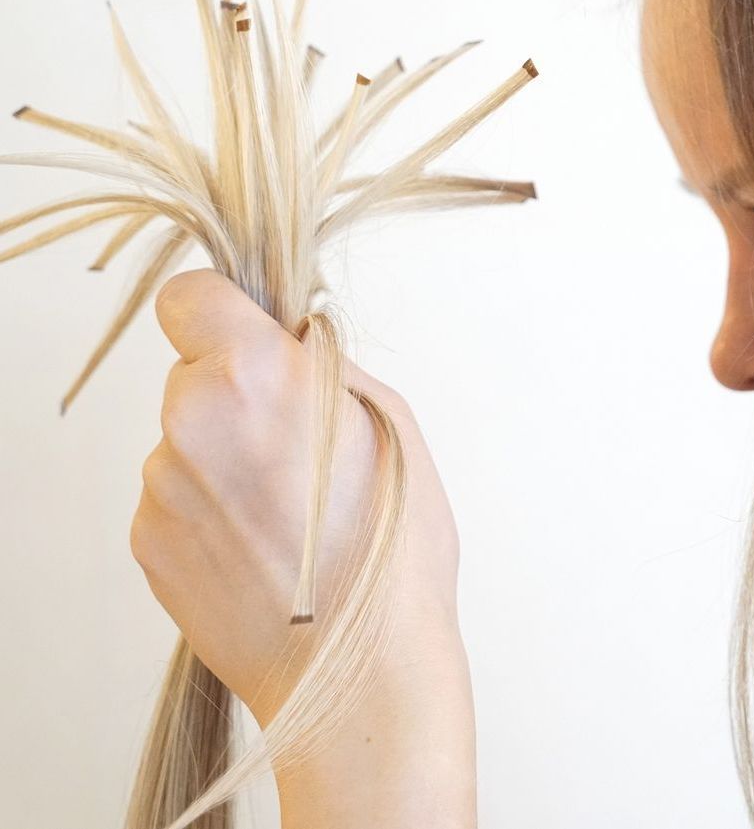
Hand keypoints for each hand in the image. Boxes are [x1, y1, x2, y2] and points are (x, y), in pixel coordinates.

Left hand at [129, 267, 464, 729]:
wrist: (358, 672)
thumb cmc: (392, 548)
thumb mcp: (390, 419)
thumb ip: (322, 361)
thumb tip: (287, 336)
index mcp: (255, 372)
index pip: (187, 296)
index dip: (220, 311)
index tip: (246, 336)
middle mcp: (192, 420)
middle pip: (192, 371)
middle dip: (235, 390)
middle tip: (293, 443)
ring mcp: (162, 485)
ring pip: (184, 436)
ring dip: (222, 454)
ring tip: (284, 510)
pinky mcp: (148, 541)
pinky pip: (174, 493)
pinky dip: (207, 507)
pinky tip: (258, 545)